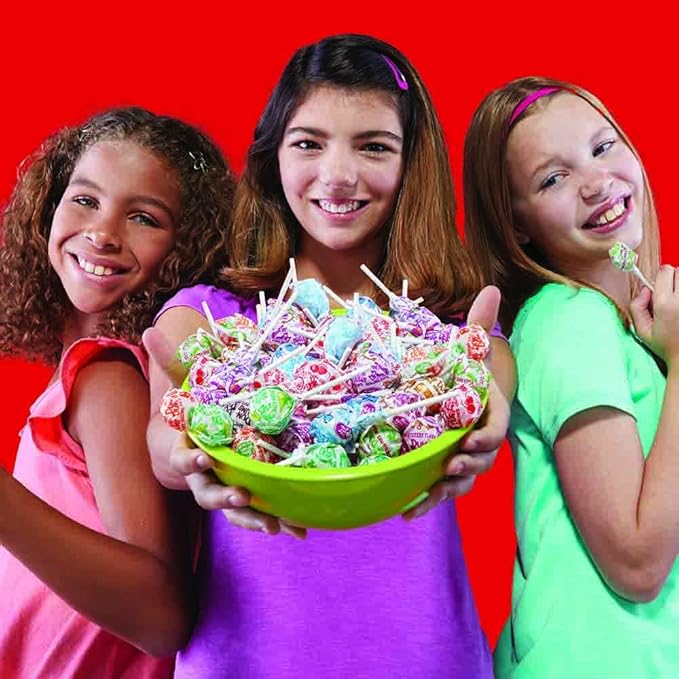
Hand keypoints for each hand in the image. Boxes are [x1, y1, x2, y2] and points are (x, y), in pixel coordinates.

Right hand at [143, 327, 305, 538]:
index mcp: (189, 451)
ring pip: (234, 512)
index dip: (190, 460)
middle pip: (208, 494)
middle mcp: (204, 477)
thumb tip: (151, 329)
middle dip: (224, 497)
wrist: (189, 446)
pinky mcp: (244, 497)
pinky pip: (258, 513)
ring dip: (253, 519)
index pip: (184, 459)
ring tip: (275, 527)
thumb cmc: (190, 414)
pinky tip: (299, 529)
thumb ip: (171, 362)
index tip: (201, 456)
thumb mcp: (182, 389)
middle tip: (241, 496)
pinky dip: (277, 521)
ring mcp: (223, 490)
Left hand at [403, 285, 507, 519]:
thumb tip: (493, 289)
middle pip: (481, 461)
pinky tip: (404, 511)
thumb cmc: (463, 372)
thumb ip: (479, 325)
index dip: (486, 437)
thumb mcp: (469, 350)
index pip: (495, 429)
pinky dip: (425, 501)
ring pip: (462, 481)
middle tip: (450, 468)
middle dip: (468, 468)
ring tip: (425, 498)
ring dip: (446, 491)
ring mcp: (463, 457)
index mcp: (488, 412)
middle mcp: (479, 439)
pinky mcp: (444, 469)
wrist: (457, 392)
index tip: (470, 440)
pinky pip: (440, 490)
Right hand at [630, 266, 678, 364]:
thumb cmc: (667, 347)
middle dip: (674, 279)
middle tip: (672, 295)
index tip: (660, 288)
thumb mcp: (642, 331)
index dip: (661, 277)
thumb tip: (645, 289)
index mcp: (665, 305)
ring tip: (678, 302)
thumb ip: (637, 307)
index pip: (665, 271)